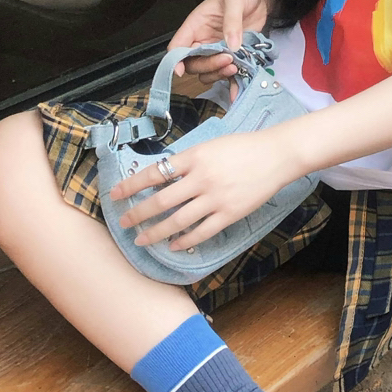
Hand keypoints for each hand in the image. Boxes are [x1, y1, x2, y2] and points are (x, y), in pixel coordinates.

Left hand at [109, 128, 297, 250]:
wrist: (275, 155)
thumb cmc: (242, 147)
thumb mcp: (209, 146)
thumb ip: (187, 161)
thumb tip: (161, 177)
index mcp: (194, 157)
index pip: (154, 173)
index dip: (131, 185)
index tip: (115, 195)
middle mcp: (201, 179)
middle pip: (160, 201)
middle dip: (137, 214)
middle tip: (123, 223)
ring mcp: (216, 198)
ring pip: (177, 221)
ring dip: (155, 233)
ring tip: (141, 239)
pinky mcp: (230, 214)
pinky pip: (202, 232)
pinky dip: (184, 240)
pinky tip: (173, 245)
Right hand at [166, 0, 273, 83]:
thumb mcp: (235, 0)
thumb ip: (232, 21)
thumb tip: (231, 46)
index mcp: (195, 25)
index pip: (177, 46)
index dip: (175, 60)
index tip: (180, 71)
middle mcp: (203, 40)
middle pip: (192, 63)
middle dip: (207, 66)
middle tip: (227, 59)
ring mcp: (217, 51)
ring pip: (207, 72)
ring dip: (218, 74)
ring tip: (236, 66)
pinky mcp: (232, 57)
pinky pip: (227, 75)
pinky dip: (232, 84)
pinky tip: (239, 88)